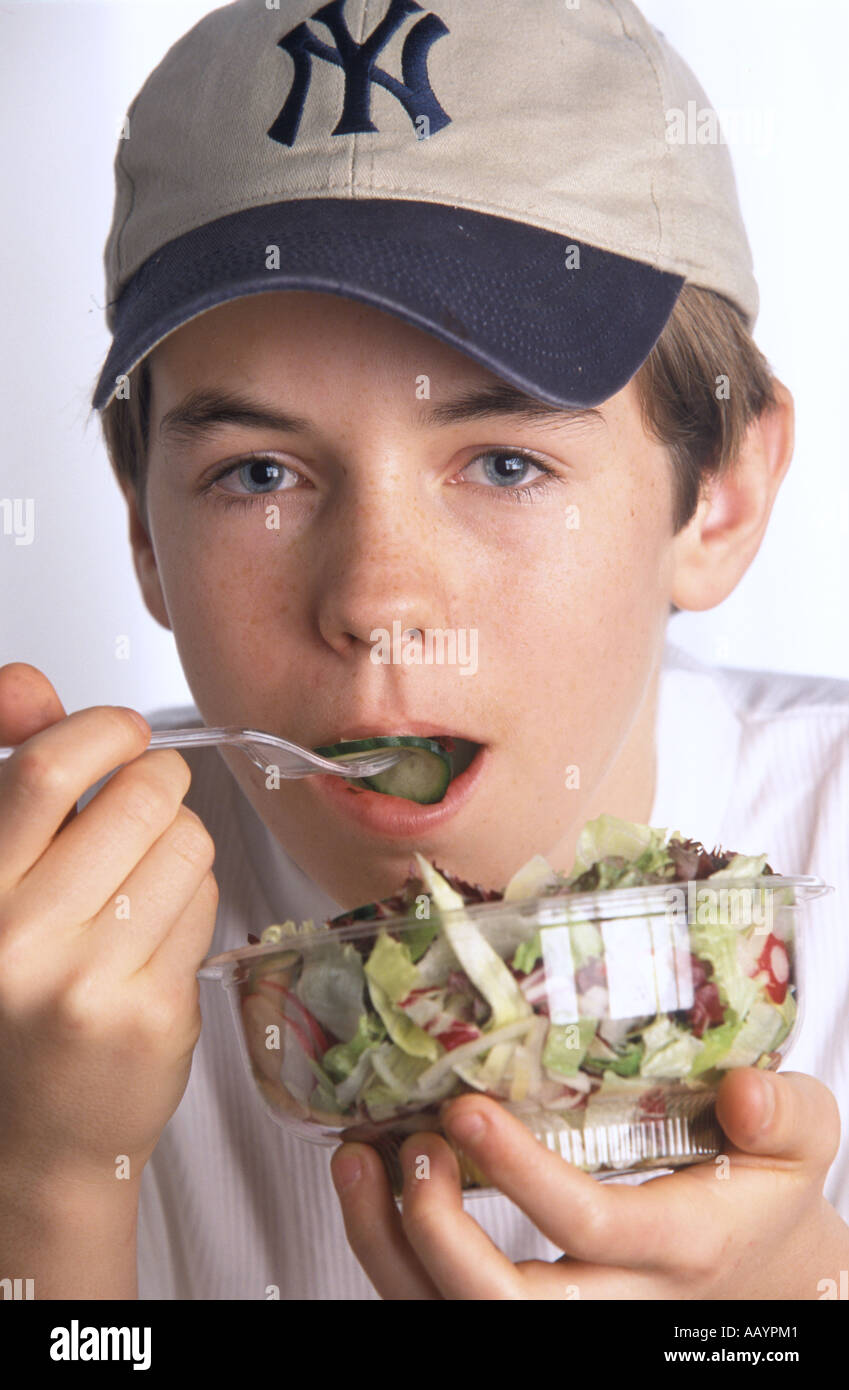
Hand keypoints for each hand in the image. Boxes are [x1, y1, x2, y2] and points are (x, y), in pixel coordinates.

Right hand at [0, 663, 218, 1197]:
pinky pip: (206, 905)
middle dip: (161, 781)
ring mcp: (87, 982)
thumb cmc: (13, 1001)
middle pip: (137, 798)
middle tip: (152, 798)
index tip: (122, 732)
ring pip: (186, 844)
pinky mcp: (151, 1014)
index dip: (98, 730)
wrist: (31, 1141)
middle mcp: (16, 939)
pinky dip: (195, 901)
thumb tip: (32, 684)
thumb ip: (15, 788)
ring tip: (147, 881)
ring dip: (181, 844)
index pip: (39, 772)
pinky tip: (159, 937)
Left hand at [330, 1067, 848, 1298]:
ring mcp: (564, 1318)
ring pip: (454, 1320)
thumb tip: (742, 1091)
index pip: (588, 1227)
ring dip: (388, 1245)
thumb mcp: (801, 1141)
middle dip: (437, 1230)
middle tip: (414, 1142)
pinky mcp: (527, 1314)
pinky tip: (371, 1186)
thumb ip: (784, 1112)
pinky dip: (390, 1256)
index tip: (468, 1111)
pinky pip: (439, 1309)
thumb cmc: (764, 1195)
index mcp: (677, 1248)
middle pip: (504, 1307)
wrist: (761, 1277)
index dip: (520, 1177)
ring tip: (357, 1159)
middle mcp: (613, 1302)